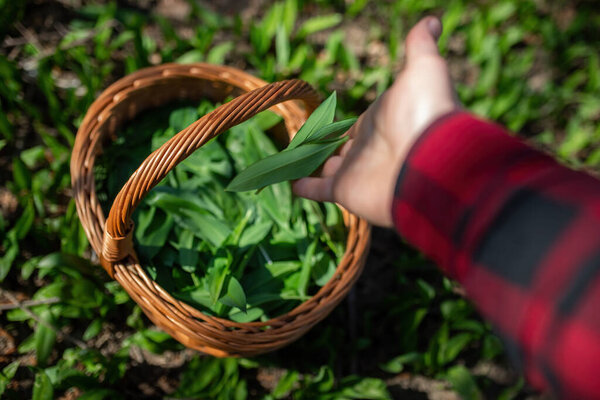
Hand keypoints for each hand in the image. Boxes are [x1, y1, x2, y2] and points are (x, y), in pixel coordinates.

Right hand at [293, 16, 459, 226]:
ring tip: (289, 162)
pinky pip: (318, 190)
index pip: (354, 125)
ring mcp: (355, 172)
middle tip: (302, 145)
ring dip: (308, 165)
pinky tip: (289, 182)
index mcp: (380, 122)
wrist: (432, 162)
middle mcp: (367, 149)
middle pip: (338, 148)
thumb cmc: (425, 112)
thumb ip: (420, 46)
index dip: (339, 125)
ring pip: (325, 168)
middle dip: (322, 147)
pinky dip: (303, 187)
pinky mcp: (344, 191)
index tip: (323, 123)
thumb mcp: (423, 69)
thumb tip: (432, 20)